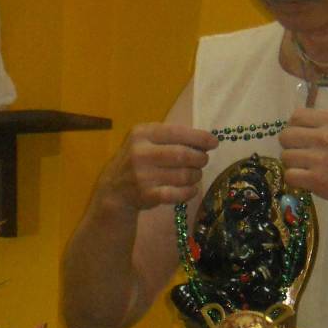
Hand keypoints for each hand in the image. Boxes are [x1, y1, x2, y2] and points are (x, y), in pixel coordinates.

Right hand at [99, 123, 218, 212]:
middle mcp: (141, 153)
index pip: (176, 132)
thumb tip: (205, 141)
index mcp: (142, 133)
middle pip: (182, 154)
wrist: (114, 190)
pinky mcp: (146, 195)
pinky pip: (177, 194)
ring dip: (196, 175)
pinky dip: (189, 192)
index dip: (199, 138)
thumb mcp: (145, 141)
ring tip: (196, 175)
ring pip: (182, 175)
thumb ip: (169, 138)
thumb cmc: (137, 161)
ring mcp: (143, 175)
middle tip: (204, 161)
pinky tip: (192, 190)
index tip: (214, 143)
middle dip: (199, 158)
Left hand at [279, 107, 327, 218]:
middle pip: (286, 136)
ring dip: (293, 165)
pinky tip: (307, 182)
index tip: (300, 138)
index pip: (297, 116)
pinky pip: (290, 176)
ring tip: (306, 170)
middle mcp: (326, 136)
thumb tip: (302, 129)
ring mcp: (321, 159)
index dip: (294, 128)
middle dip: (290, 146)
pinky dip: (295, 180)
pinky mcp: (317, 180)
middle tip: (301, 156)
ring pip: (286, 157)